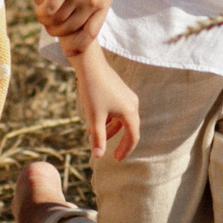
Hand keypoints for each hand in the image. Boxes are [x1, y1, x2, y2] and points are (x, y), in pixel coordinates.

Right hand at [38, 0, 112, 42]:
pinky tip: (39, 10)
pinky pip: (49, 11)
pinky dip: (42, 14)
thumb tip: (84, 8)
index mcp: (104, 1)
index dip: (78, 45)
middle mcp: (93, 1)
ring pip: (58, 22)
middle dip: (58, 33)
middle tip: (49, 29)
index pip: (90, 34)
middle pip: (70, 30)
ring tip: (43, 17)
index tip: (68, 51)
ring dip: (48, 23)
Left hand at [73, 45, 138, 161]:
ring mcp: (127, 97)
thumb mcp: (94, 117)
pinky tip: (94, 123)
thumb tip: (98, 156)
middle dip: (119, 142)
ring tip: (94, 137)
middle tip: (112, 155)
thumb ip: (98, 138)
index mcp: (130, 112)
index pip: (133, 137)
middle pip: (129, 129)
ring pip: (121, 120)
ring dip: (110, 130)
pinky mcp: (119, 91)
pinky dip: (108, 119)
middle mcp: (132, 104)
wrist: (90, 64)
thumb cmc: (92, 91)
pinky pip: (117, 111)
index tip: (117, 159)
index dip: (126, 150)